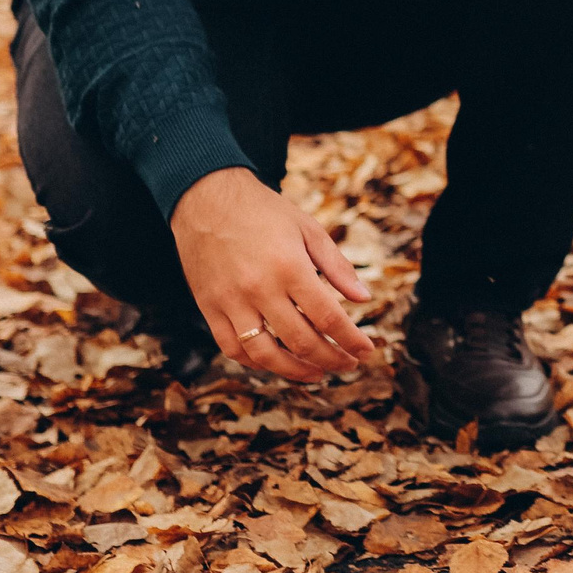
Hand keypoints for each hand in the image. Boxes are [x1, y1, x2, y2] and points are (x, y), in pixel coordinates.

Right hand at [170, 168, 374, 381]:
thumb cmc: (263, 212)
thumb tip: (364, 298)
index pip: (328, 317)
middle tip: (348, 365)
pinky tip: (277, 363)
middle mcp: (259, 289)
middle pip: (301, 341)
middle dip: (331, 359)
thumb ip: (337, 266)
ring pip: (265, 355)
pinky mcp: (209, 308)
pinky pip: (232, 348)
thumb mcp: (308, 228)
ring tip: (318, 374)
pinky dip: (256, 363)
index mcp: (289, 267)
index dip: (351, 340)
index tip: (366, 351)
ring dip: (296, 371)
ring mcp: (231, 302)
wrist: (206, 198)